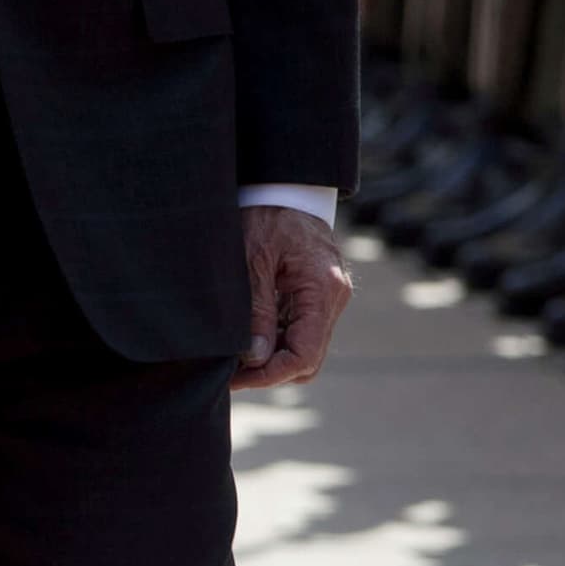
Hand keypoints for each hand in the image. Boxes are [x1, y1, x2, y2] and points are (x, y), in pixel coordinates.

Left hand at [237, 204, 352, 390]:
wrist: (287, 187)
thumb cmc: (267, 217)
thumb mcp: (252, 262)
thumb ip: (256, 312)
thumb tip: (254, 359)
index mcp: (322, 289)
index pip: (304, 355)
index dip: (269, 375)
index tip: (234, 378)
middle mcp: (334, 297)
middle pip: (309, 359)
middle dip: (271, 373)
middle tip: (230, 372)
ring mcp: (330, 297)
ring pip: (306, 349)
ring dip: (274, 359)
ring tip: (236, 355)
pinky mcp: (320, 295)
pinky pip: (303, 331)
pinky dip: (277, 341)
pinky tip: (250, 336)